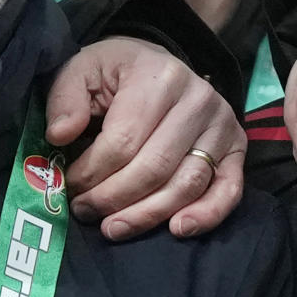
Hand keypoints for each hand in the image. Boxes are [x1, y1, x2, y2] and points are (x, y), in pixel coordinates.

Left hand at [46, 38, 245, 240]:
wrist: (156, 66)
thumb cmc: (114, 74)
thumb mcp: (81, 71)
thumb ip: (65, 100)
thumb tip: (60, 135)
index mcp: (158, 77)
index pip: (123, 141)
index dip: (91, 172)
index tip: (70, 186)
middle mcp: (198, 99)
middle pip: (154, 167)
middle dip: (113, 198)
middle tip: (85, 212)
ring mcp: (222, 124)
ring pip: (186, 184)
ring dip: (147, 215)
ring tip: (113, 228)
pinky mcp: (236, 147)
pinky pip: (228, 190)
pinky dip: (206, 215)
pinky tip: (177, 230)